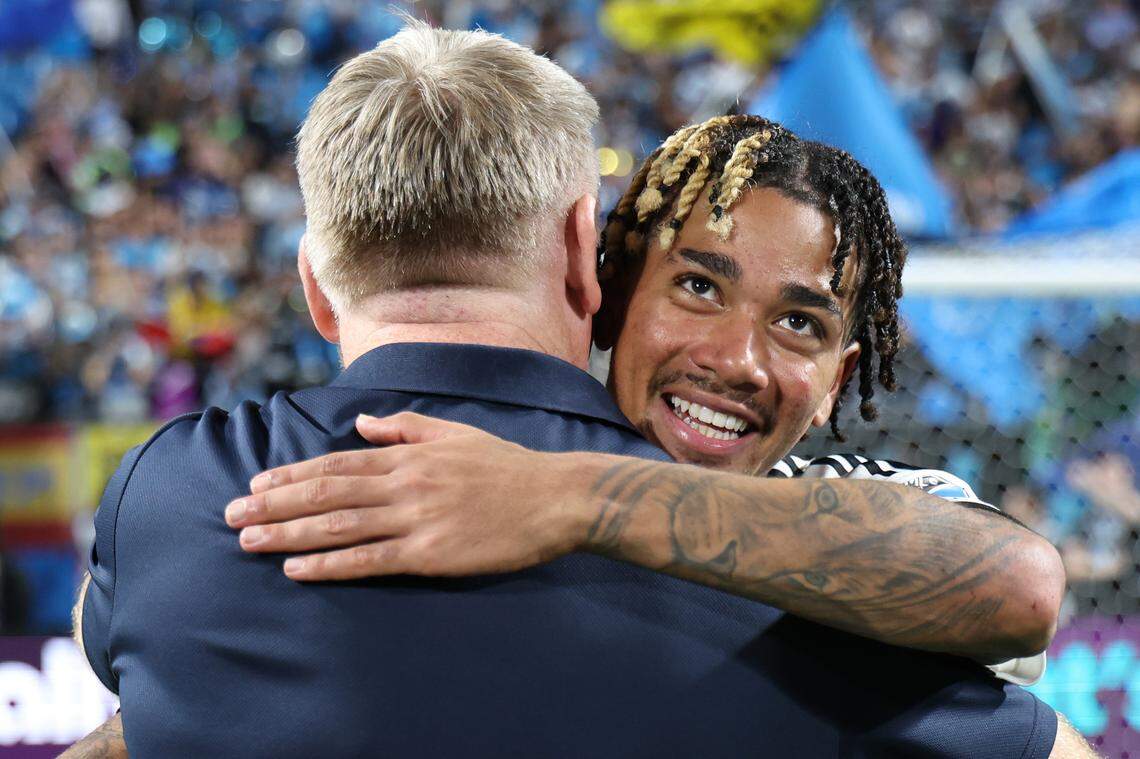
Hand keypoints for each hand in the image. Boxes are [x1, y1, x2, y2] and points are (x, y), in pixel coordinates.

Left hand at [226, 413, 592, 580]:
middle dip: (274, 504)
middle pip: (326, 492)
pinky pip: (369, 560)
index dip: (292, 475)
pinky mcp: (430, 554)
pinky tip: (297, 570)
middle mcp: (404, 484)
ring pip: (339, 526)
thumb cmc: (507, 466)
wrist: (555, 498)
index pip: (336, 463)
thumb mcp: (455, 433)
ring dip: (289, 534)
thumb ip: (405, 427)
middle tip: (232, 515)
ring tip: (249, 540)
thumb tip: (361, 422)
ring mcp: (416, 519)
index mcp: (409, 455)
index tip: (256, 483)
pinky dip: (329, 565)